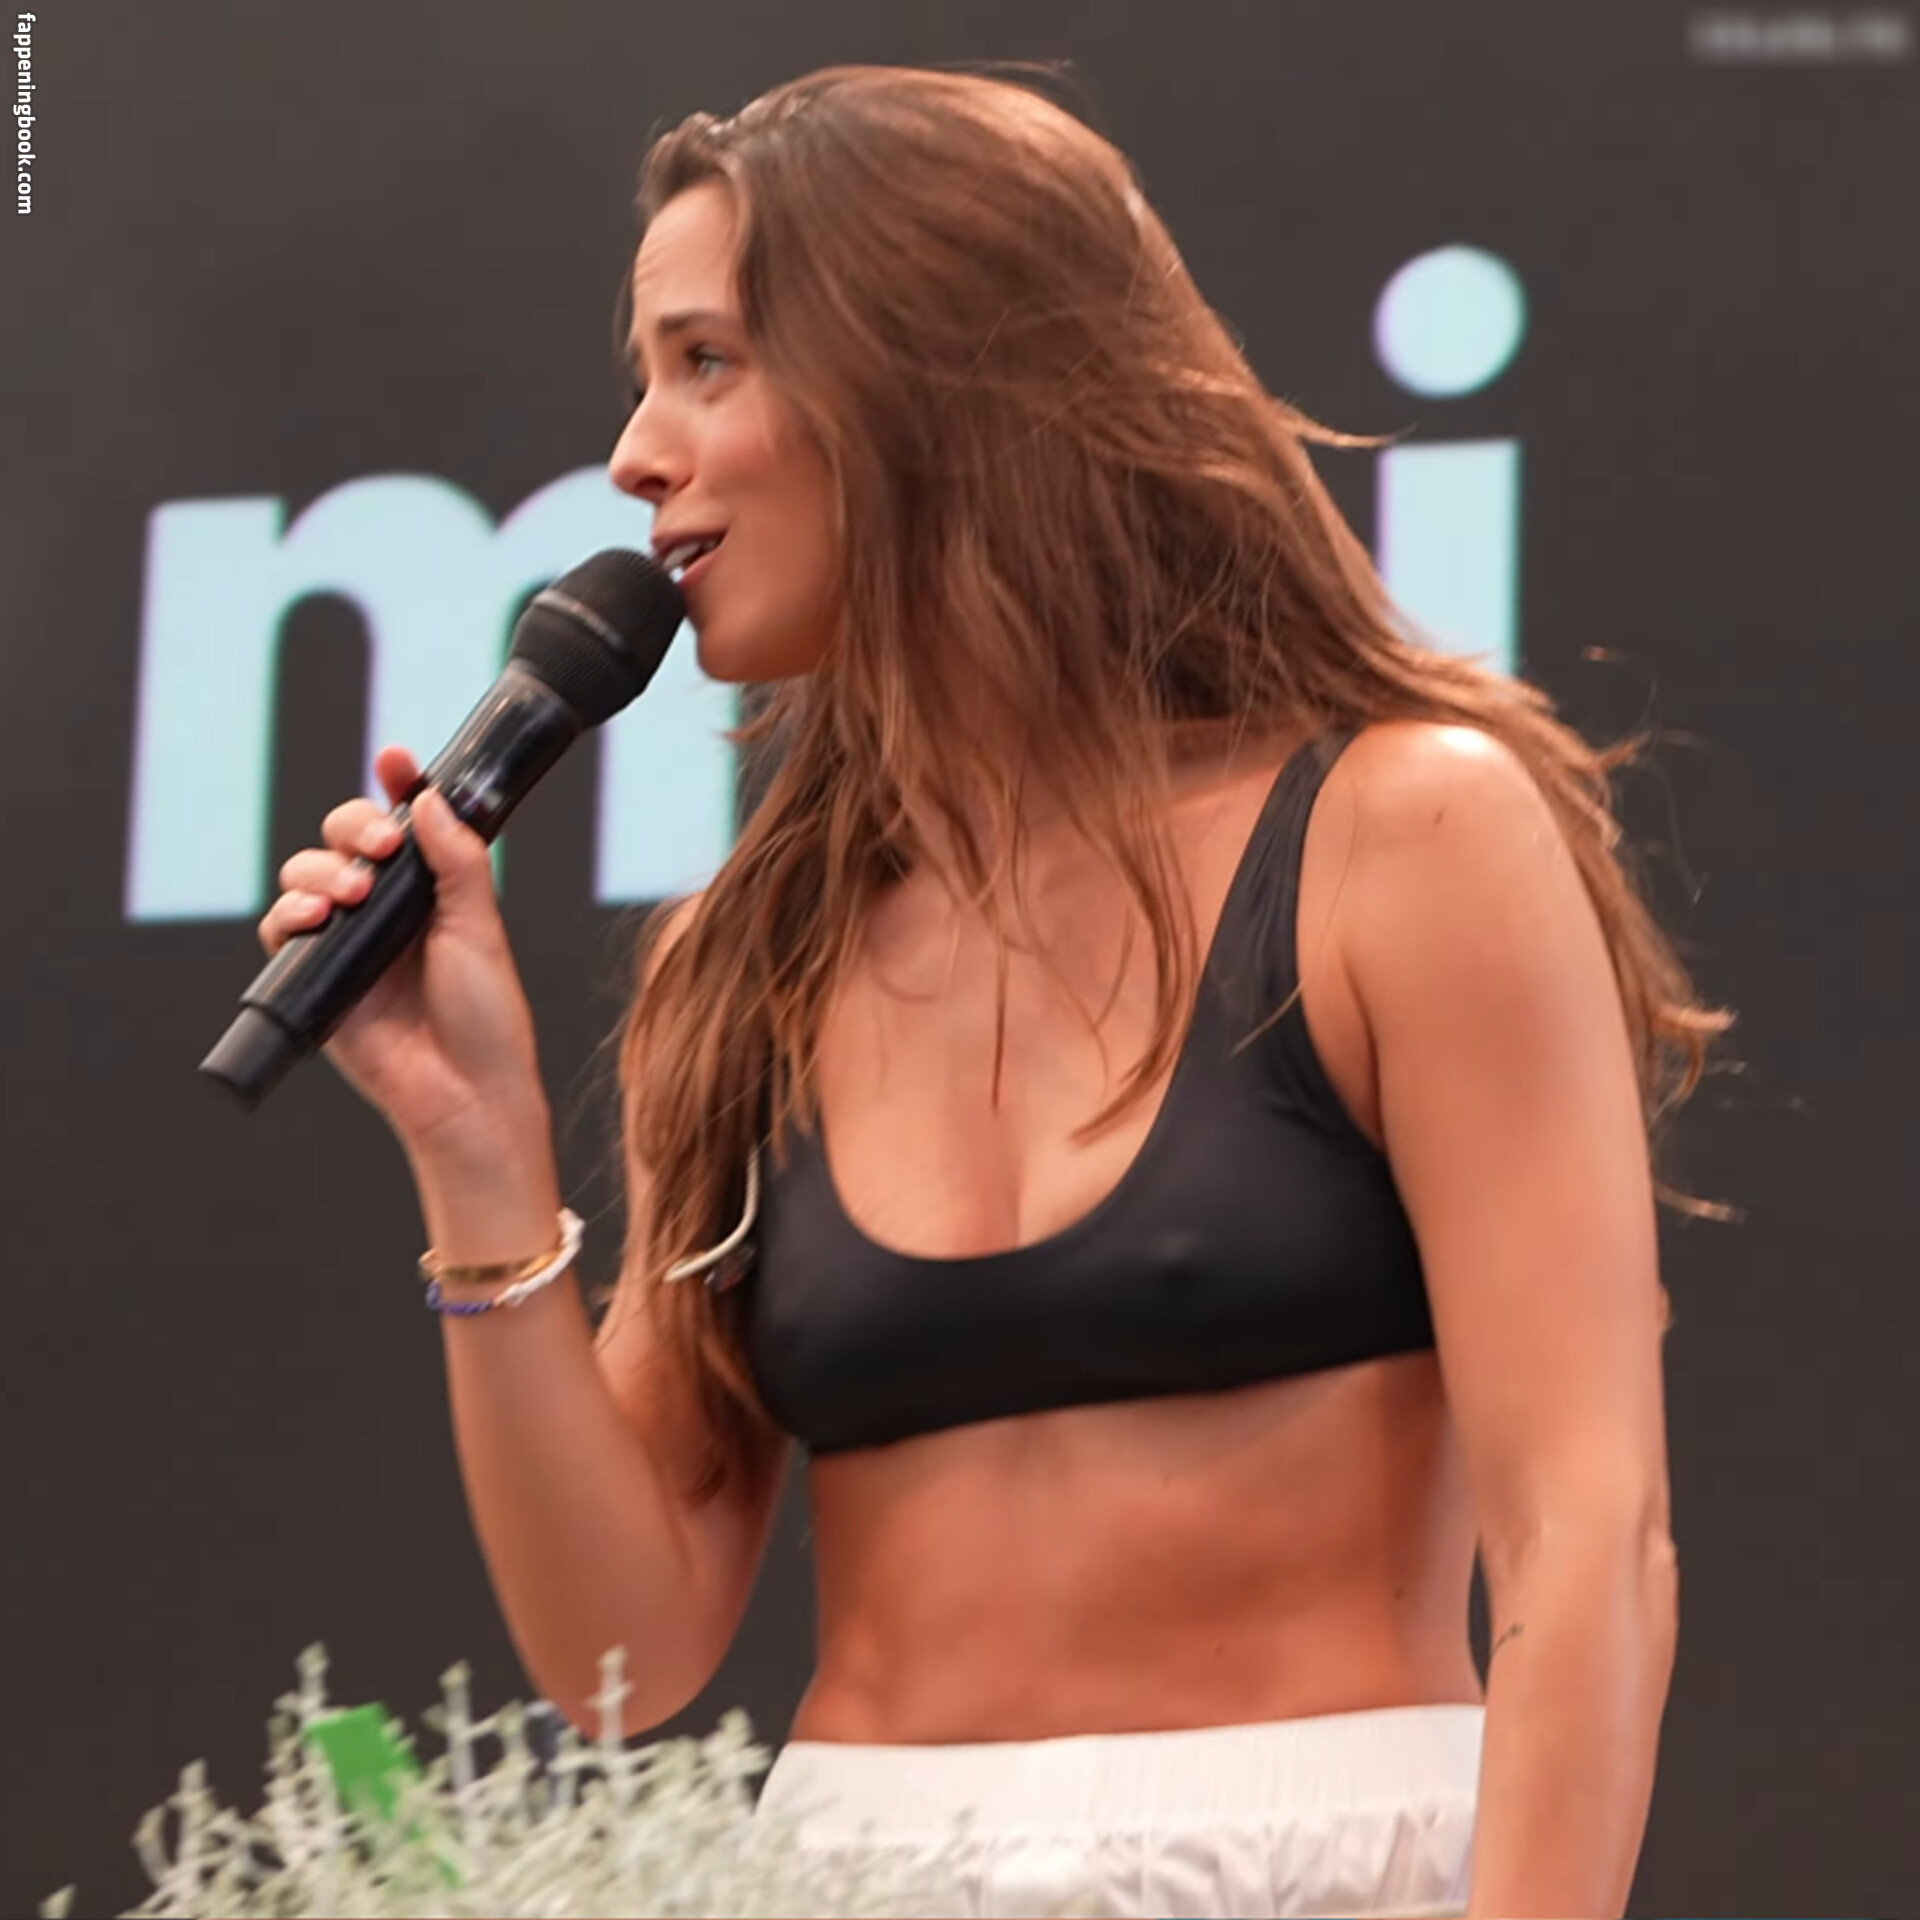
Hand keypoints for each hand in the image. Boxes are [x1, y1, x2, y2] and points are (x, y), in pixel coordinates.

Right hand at [257, 745, 550, 1162]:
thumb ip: (458, 862)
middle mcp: (387, 909)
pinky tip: (313, 919)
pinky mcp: (318, 977)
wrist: (464, 1092)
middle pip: (344, 838)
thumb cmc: (485, 1017)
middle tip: (378, 849)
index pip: (406, 823)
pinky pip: (281, 930)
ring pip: (306, 875)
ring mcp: (349, 941)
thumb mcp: (481, 929)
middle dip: (352, 827)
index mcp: (432, 891)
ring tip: (351, 895)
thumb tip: (431, 801)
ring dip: (319, 871)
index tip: (394, 759)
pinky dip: (288, 914)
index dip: (396, 786)